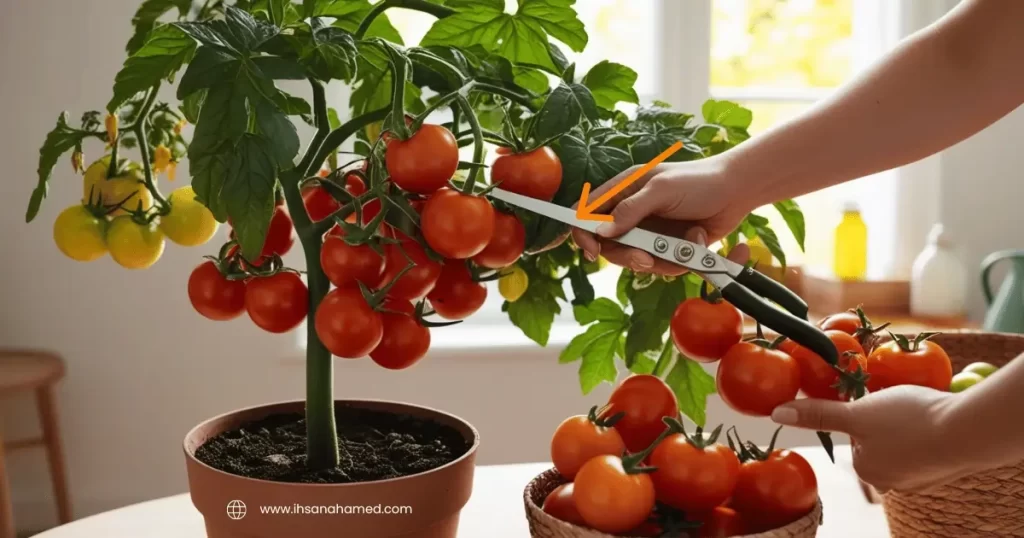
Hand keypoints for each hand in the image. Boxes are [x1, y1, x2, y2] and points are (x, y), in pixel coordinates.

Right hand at [571, 156, 754, 274]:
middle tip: (646, 258)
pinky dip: (680, 261)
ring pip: (637, 260)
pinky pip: (662, 266)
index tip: (593, 251)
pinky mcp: (669, 247)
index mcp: (624, 190)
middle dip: (628, 255)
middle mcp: (632, 213)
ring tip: (687, 244)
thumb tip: (602, 233)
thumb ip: (630, 210)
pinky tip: (699, 241)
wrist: (739, 191)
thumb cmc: (701, 181)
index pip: (586, 213)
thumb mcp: (661, 190)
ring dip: (661, 259)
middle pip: (610, 245)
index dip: (583, 234)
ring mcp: (650, 232)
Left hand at [770, 386, 969, 492]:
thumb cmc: (908, 421)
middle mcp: (893, 481)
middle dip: (883, 417)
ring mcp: (922, 477)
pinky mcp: (945, 466)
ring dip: (906, 421)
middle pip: (877, 439)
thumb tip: (777, 414)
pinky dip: (927, 427)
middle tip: (897, 400)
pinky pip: (927, 441)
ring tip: (916, 406)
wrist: (969, 430)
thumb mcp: (857, 412)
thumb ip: (818, 414)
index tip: (875, 400)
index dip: (862, 412)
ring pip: (903, 439)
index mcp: (869, 471)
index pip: (854, 436)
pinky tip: (935, 414)